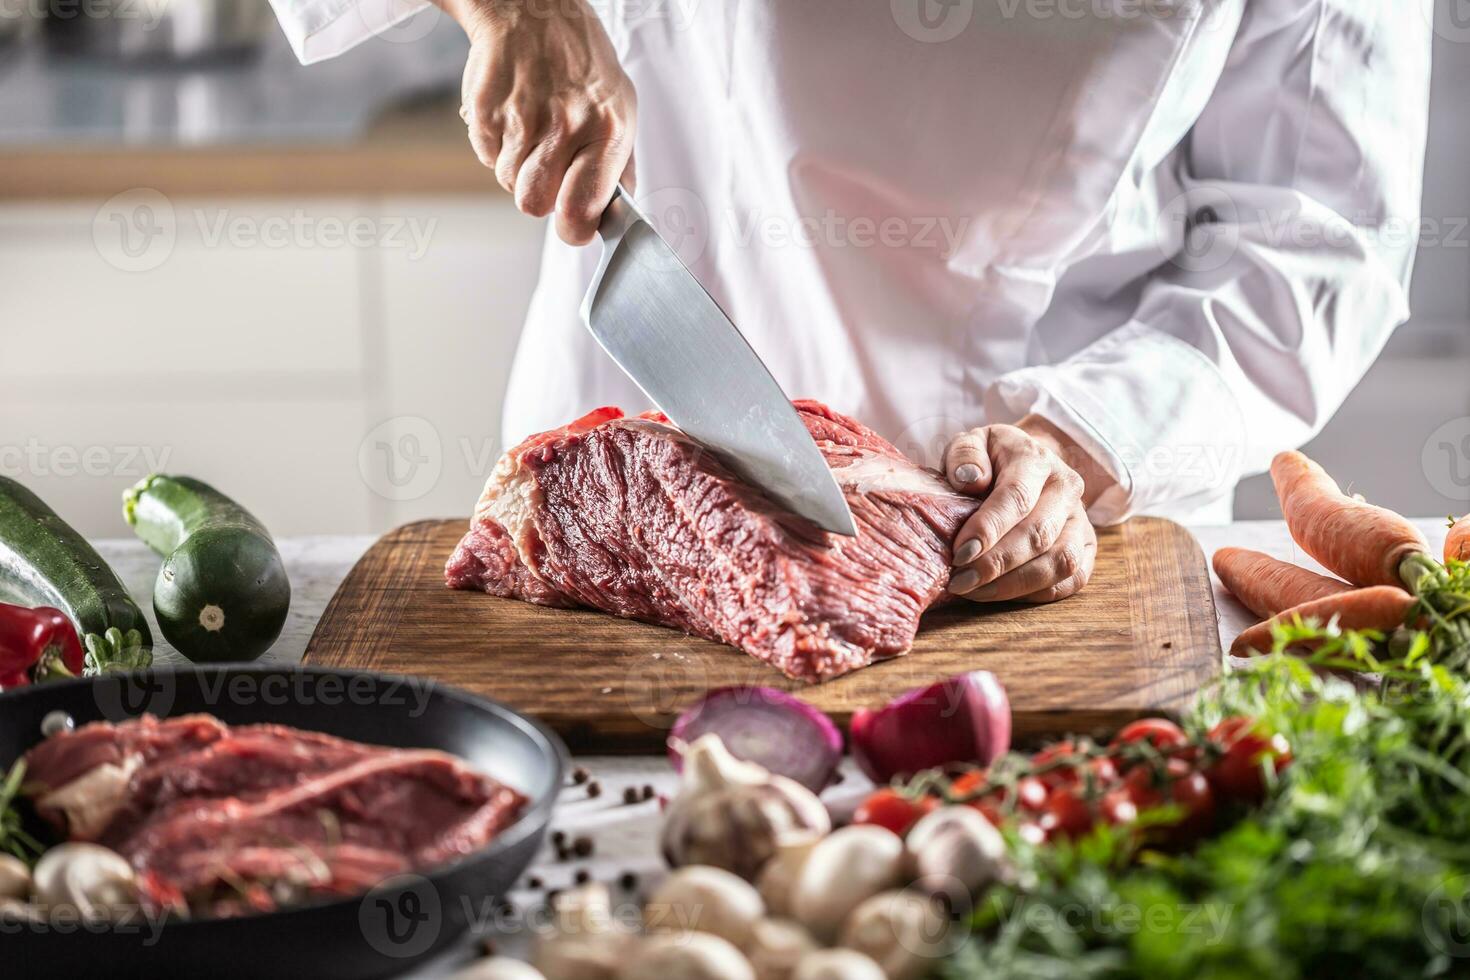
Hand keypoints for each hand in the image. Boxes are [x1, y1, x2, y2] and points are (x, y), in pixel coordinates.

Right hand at [438, 0, 636, 244]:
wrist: (534, 11)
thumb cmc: (583, 64)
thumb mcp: (621, 107)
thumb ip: (621, 165)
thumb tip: (617, 211)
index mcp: (606, 130)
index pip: (581, 209)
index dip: (574, 227)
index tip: (573, 225)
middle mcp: (564, 126)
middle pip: (533, 204)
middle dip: (539, 197)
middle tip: (549, 173)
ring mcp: (521, 118)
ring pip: (508, 183)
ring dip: (519, 168)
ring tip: (534, 133)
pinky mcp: (485, 112)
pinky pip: (487, 157)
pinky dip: (498, 146)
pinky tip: (514, 116)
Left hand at [942, 419, 1099, 602]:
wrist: (1029, 463)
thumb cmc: (991, 459)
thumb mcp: (972, 443)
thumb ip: (965, 456)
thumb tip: (969, 480)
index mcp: (1036, 459)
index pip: (1017, 497)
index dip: (988, 529)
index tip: (960, 554)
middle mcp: (1066, 489)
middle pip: (1039, 534)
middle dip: (996, 564)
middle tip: (960, 581)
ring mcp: (1081, 520)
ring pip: (1060, 561)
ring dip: (1015, 584)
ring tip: (975, 592)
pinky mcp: (1087, 547)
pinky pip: (1070, 580)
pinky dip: (1035, 594)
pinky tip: (1000, 594)